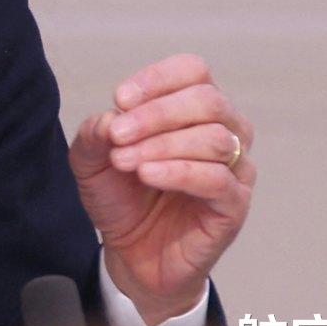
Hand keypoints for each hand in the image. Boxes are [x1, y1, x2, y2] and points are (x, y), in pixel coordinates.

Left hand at [70, 53, 254, 325]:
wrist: (131, 254)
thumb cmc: (122, 198)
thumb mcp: (92, 160)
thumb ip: (96, 132)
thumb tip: (111, 117)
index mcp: (194, 110)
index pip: (194, 71)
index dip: (157, 79)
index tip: (119, 99)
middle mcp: (224, 132)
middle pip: (208, 100)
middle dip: (156, 113)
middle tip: (117, 135)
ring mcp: (234, 169)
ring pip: (214, 138)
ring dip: (161, 144)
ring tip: (124, 161)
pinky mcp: (234, 205)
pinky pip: (217, 179)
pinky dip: (178, 171)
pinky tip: (147, 174)